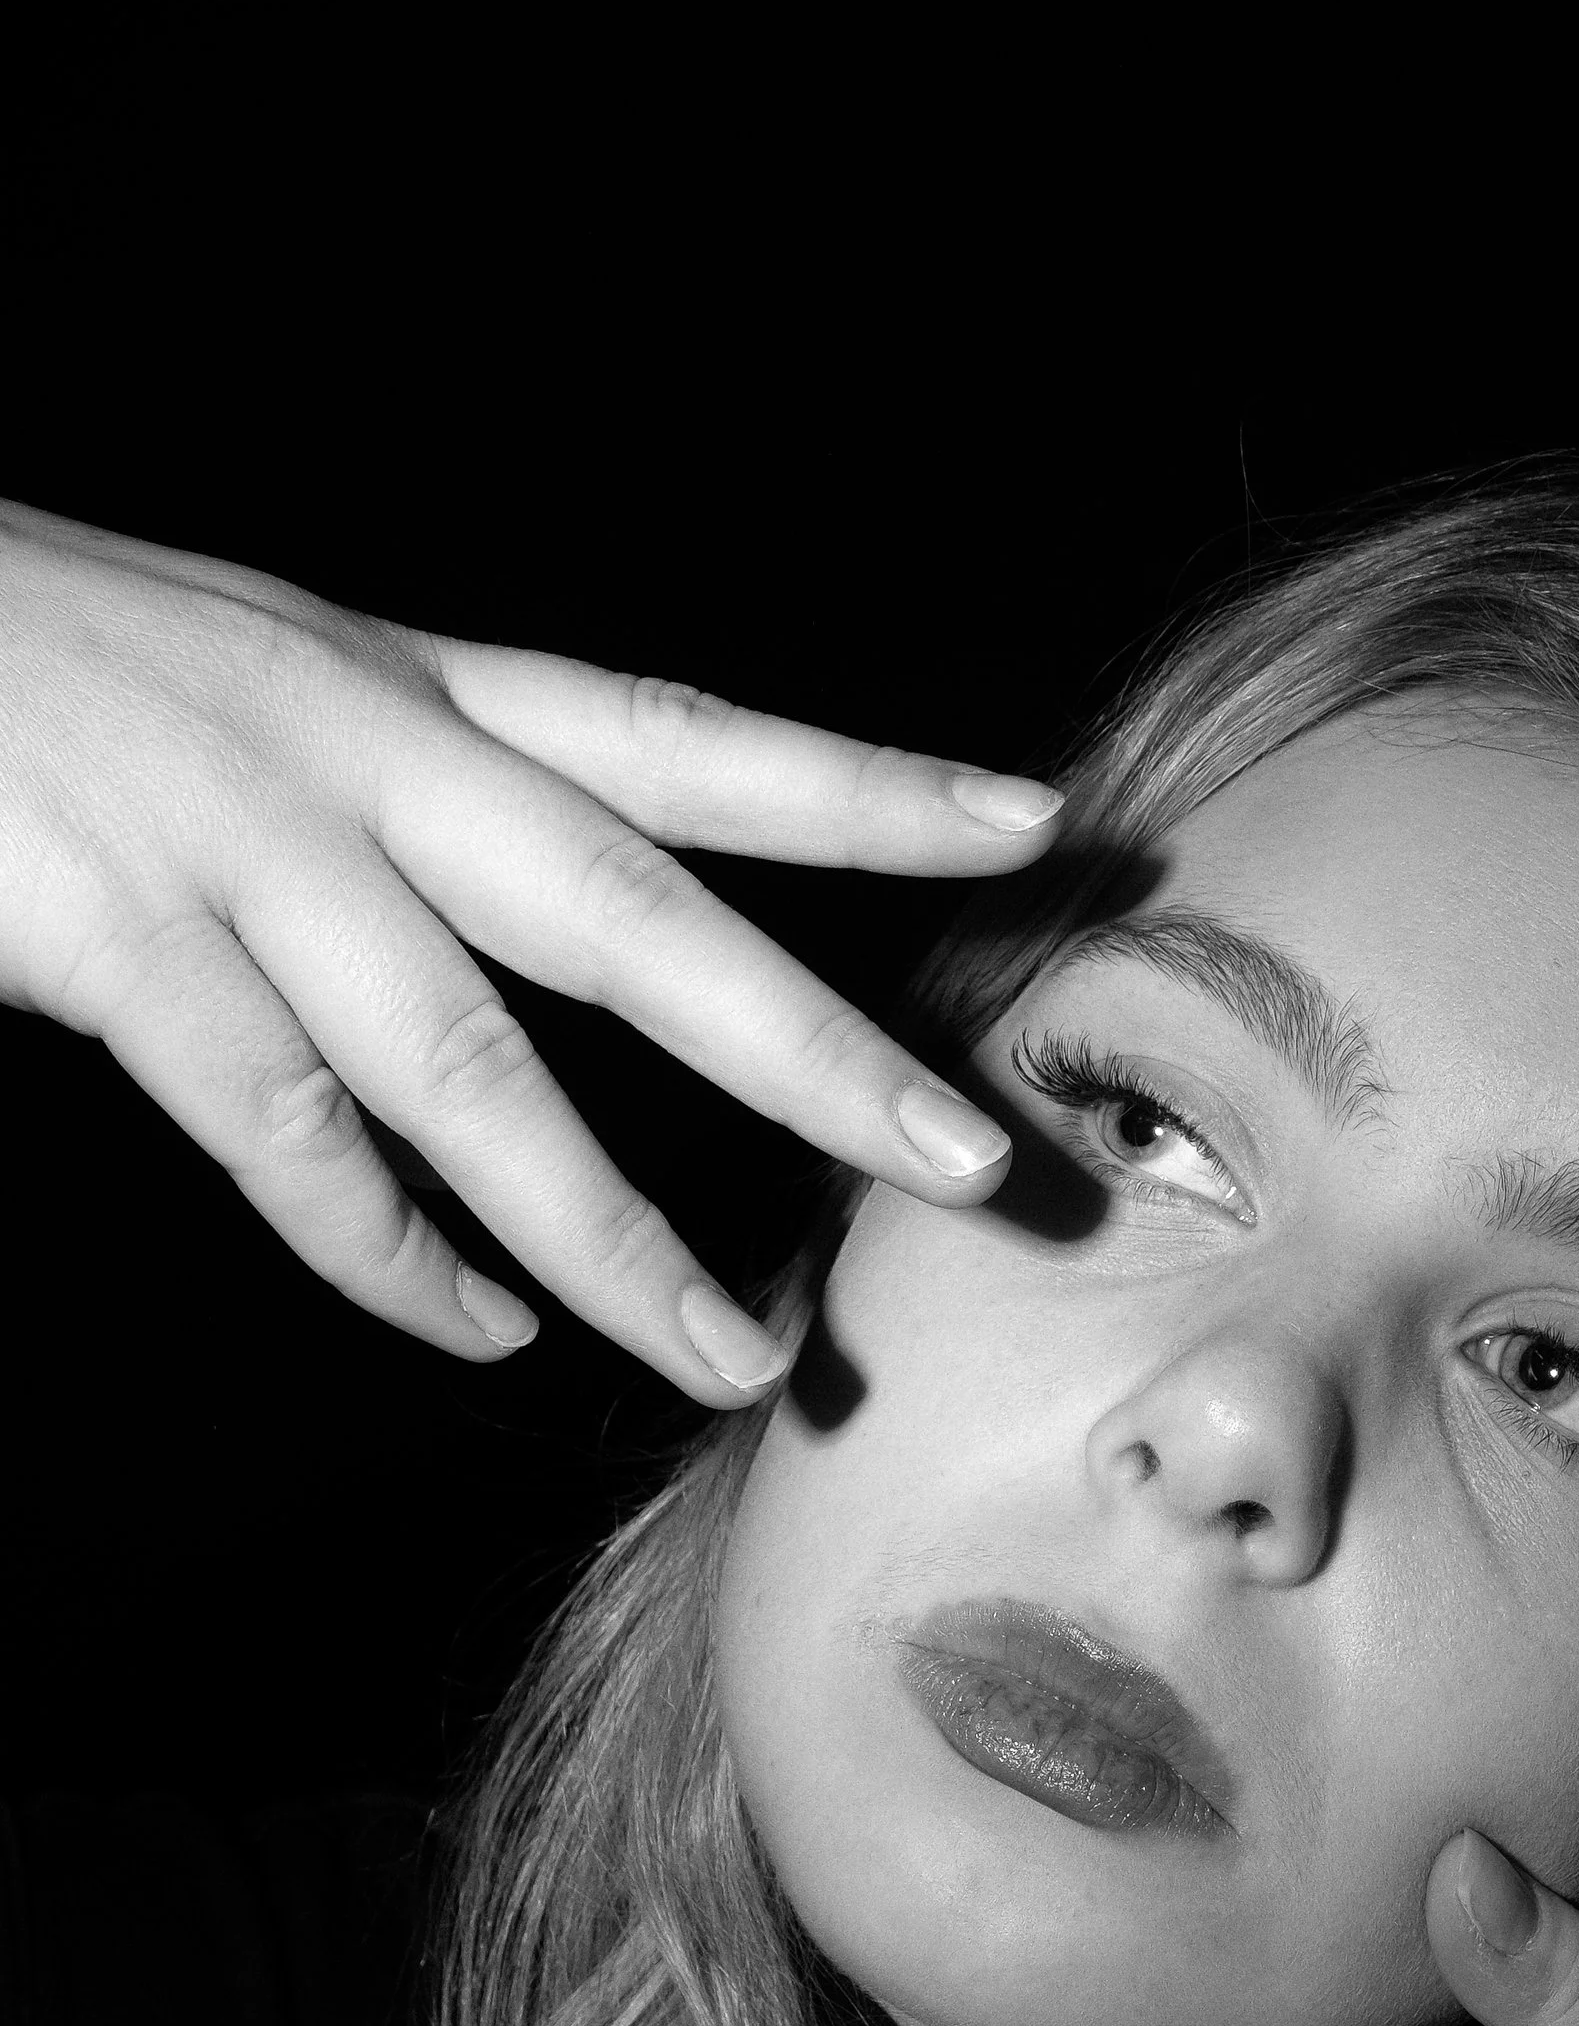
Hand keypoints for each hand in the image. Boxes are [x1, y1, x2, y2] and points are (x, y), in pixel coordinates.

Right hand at [0, 499, 1060, 1399]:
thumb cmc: (68, 664)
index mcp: (421, 690)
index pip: (688, 736)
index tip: (1035, 822)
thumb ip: (430, 785)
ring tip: (737, 1361)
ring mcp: (246, 855)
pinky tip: (478, 1332)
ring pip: (474, 1078)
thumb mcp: (284, 680)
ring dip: (613, 1239)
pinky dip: (390, 1260)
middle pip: (638, 922)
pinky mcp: (119, 943)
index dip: (864, 785)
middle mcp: (366, 759)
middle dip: (814, 1051)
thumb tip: (575, 896)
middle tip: (975, 1158)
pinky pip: (290, 1146)